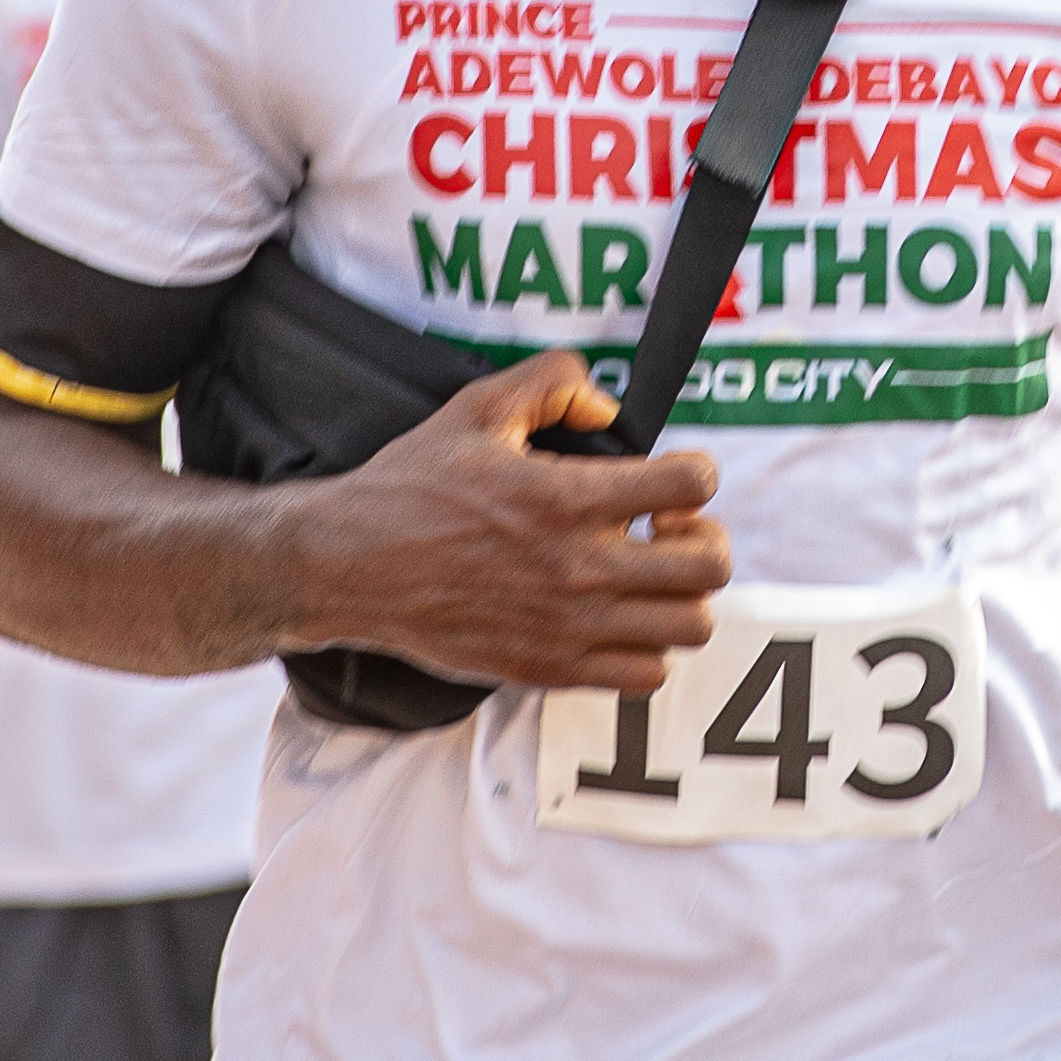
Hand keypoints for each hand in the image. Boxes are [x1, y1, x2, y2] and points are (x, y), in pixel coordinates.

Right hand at [285, 354, 730, 692]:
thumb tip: (606, 410)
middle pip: (709, 565)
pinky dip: (647, 647)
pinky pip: (645, 676)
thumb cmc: (411, 487)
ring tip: (644, 575)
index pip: (692, 485)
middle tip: (668, 528)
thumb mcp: (476, 408)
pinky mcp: (550, 668)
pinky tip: (616, 618)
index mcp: (566, 499)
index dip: (695, 471)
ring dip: (680, 595)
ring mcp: (569, 627)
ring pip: (689, 626)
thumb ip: (552, 385)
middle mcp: (578, 569)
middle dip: (702, 537)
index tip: (670, 475)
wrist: (351, 565)